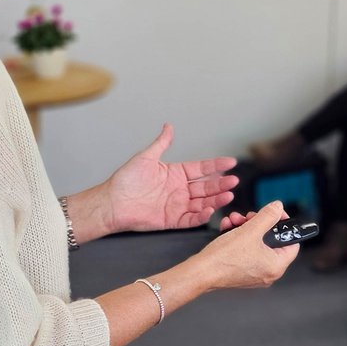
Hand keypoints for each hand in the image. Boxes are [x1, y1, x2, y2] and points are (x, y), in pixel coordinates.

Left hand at [105, 124, 238, 232]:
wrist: (112, 202)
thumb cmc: (125, 180)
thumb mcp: (146, 157)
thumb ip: (161, 143)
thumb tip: (169, 126)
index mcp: (175, 173)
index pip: (201, 169)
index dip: (216, 165)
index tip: (230, 162)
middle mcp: (179, 189)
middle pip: (206, 187)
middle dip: (221, 184)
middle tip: (234, 181)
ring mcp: (177, 205)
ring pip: (202, 202)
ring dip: (216, 199)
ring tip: (228, 196)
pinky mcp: (172, 220)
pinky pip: (191, 219)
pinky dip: (202, 216)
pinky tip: (211, 210)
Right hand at [197, 200, 297, 288]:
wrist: (200, 272)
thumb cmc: (224, 258)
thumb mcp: (250, 230)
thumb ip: (267, 216)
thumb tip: (277, 207)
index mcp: (276, 266)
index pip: (292, 243)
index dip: (284, 225)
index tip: (275, 214)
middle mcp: (268, 272)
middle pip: (272, 241)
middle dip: (259, 224)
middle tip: (250, 217)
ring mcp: (255, 273)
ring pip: (257, 243)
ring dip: (246, 228)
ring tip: (235, 220)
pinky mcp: (242, 272)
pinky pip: (246, 250)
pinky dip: (239, 238)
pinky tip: (229, 228)